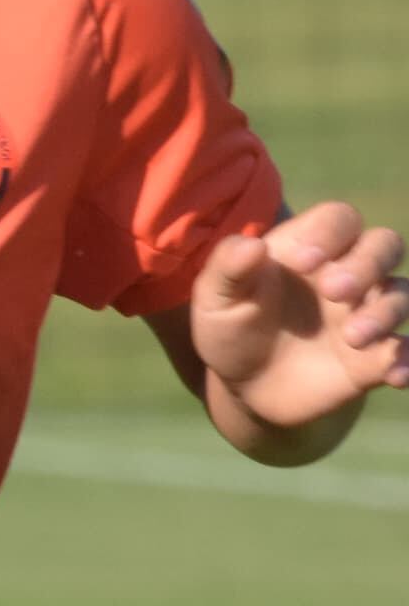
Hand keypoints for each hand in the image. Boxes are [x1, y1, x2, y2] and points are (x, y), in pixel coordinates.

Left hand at [192, 200, 406, 445]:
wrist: (246, 387)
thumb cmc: (231, 329)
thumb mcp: (216, 301)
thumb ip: (228, 269)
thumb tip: (252, 245)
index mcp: (307, 250)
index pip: (339, 219)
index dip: (329, 233)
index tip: (303, 262)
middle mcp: (346, 274)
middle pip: (384, 245)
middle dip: (368, 263)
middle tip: (333, 291)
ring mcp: (366, 313)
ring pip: (402, 294)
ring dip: (385, 311)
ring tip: (352, 337)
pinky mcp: (378, 355)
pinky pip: (407, 349)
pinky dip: (407, 359)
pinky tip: (394, 375)